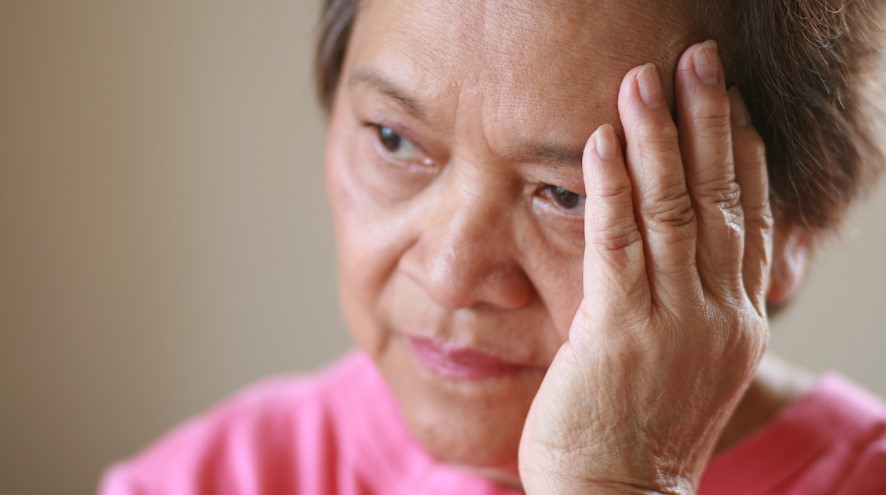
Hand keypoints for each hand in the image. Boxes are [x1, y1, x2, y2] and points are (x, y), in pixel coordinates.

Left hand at [518, 41, 772, 493]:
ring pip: (673, 211)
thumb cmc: (642, 433)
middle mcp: (716, 313)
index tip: (730, 101)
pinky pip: (618, 246)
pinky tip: (604, 143)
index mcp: (735, 320)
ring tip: (645, 79)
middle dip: (708, 122)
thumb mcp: (687, 366)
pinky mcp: (619, 332)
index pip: (748, 218)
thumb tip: (678, 258)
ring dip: (658, 139)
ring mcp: (673, 322)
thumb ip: (691, 307)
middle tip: (700, 59)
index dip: (739, 152)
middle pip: (720, 198)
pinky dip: (611, 190)